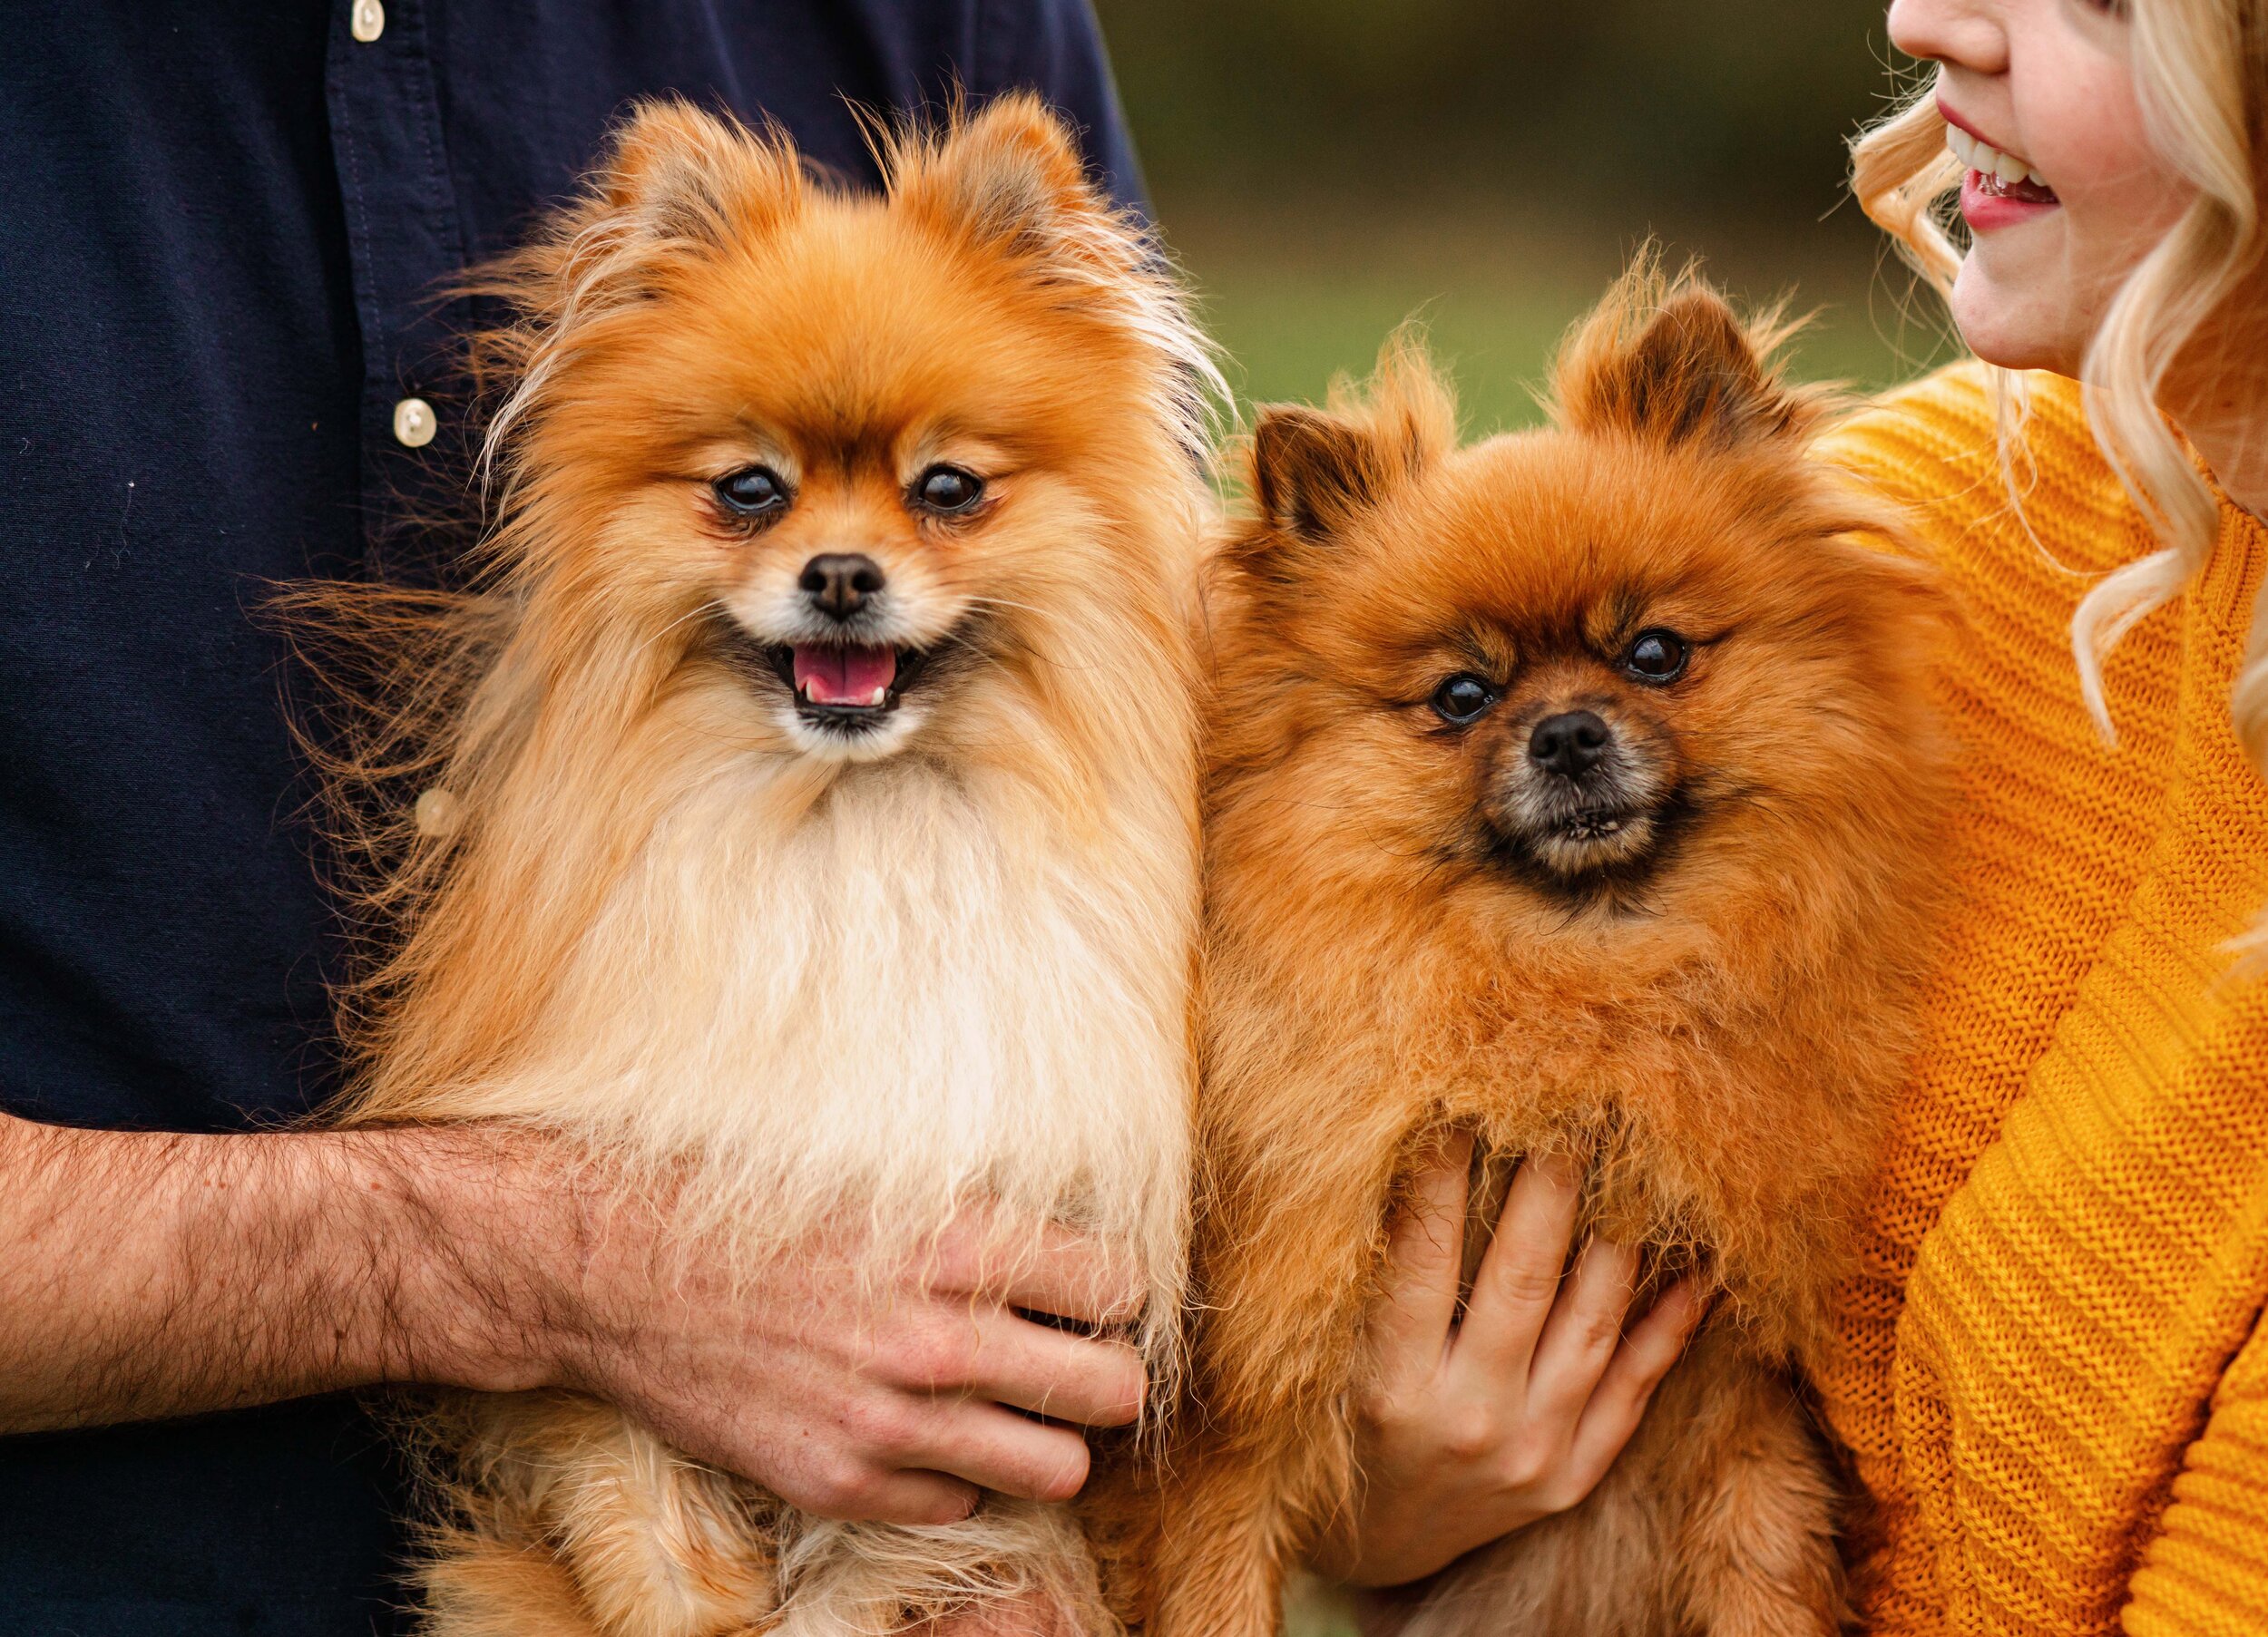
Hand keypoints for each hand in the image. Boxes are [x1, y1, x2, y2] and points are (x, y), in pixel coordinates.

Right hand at [405, 1131, 1146, 1527]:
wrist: (617, 1267)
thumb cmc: (751, 1201)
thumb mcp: (886, 1177)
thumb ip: (984, 1217)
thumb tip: (1075, 1247)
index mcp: (960, 1242)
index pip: (1122, 1289)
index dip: (1113, 1292)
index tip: (1090, 1293)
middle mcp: (939, 1338)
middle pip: (1113, 1390)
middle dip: (1106, 1375)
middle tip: (1073, 1361)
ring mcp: (891, 1420)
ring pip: (1059, 1468)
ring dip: (1047, 1439)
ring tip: (1013, 1409)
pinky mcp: (840, 1479)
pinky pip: (961, 1505)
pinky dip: (957, 1477)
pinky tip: (924, 1432)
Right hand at [1309, 1133, 1702, 1587]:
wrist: (1375, 1546)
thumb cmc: (1337, 1424)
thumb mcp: (1326, 1360)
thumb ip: (1364, 1277)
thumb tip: (1395, 1154)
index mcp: (1390, 1386)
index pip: (1425, 1255)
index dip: (1445, 1171)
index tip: (1465, 1098)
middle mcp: (1468, 1421)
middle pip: (1525, 1279)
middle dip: (1553, 1180)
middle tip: (1576, 1102)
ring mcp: (1531, 1454)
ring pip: (1593, 1324)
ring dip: (1621, 1233)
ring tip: (1638, 1158)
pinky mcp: (1572, 1478)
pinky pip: (1635, 1388)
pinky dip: (1671, 1325)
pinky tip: (1700, 1267)